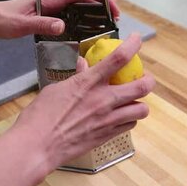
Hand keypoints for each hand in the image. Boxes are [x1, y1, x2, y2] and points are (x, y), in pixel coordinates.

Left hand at [0, 0, 119, 38]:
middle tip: (115, 19)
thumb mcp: (21, 25)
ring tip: (107, 24)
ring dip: (96, 10)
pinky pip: (73, 12)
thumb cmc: (2, 19)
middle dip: (104, 3)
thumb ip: (42, 24)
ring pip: (81, 3)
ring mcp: (52, 5)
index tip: (113, 8)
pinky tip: (90, 28)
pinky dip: (86, 16)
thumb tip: (62, 26)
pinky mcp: (49, 13)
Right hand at [10, 33, 153, 170]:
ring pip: (142, 110)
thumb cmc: (40, 116)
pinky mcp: (107, 136)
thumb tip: (83, 66)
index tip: (137, 39)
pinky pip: (130, 126)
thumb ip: (76, 77)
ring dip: (140, 104)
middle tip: (144, 79)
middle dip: (148, 80)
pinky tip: (121, 118)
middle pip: (141, 86)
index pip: (118, 58)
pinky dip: (129, 120)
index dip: (132, 45)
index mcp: (89, 83)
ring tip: (133, 102)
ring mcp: (108, 119)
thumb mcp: (56, 89)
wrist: (38, 146)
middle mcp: (103, 100)